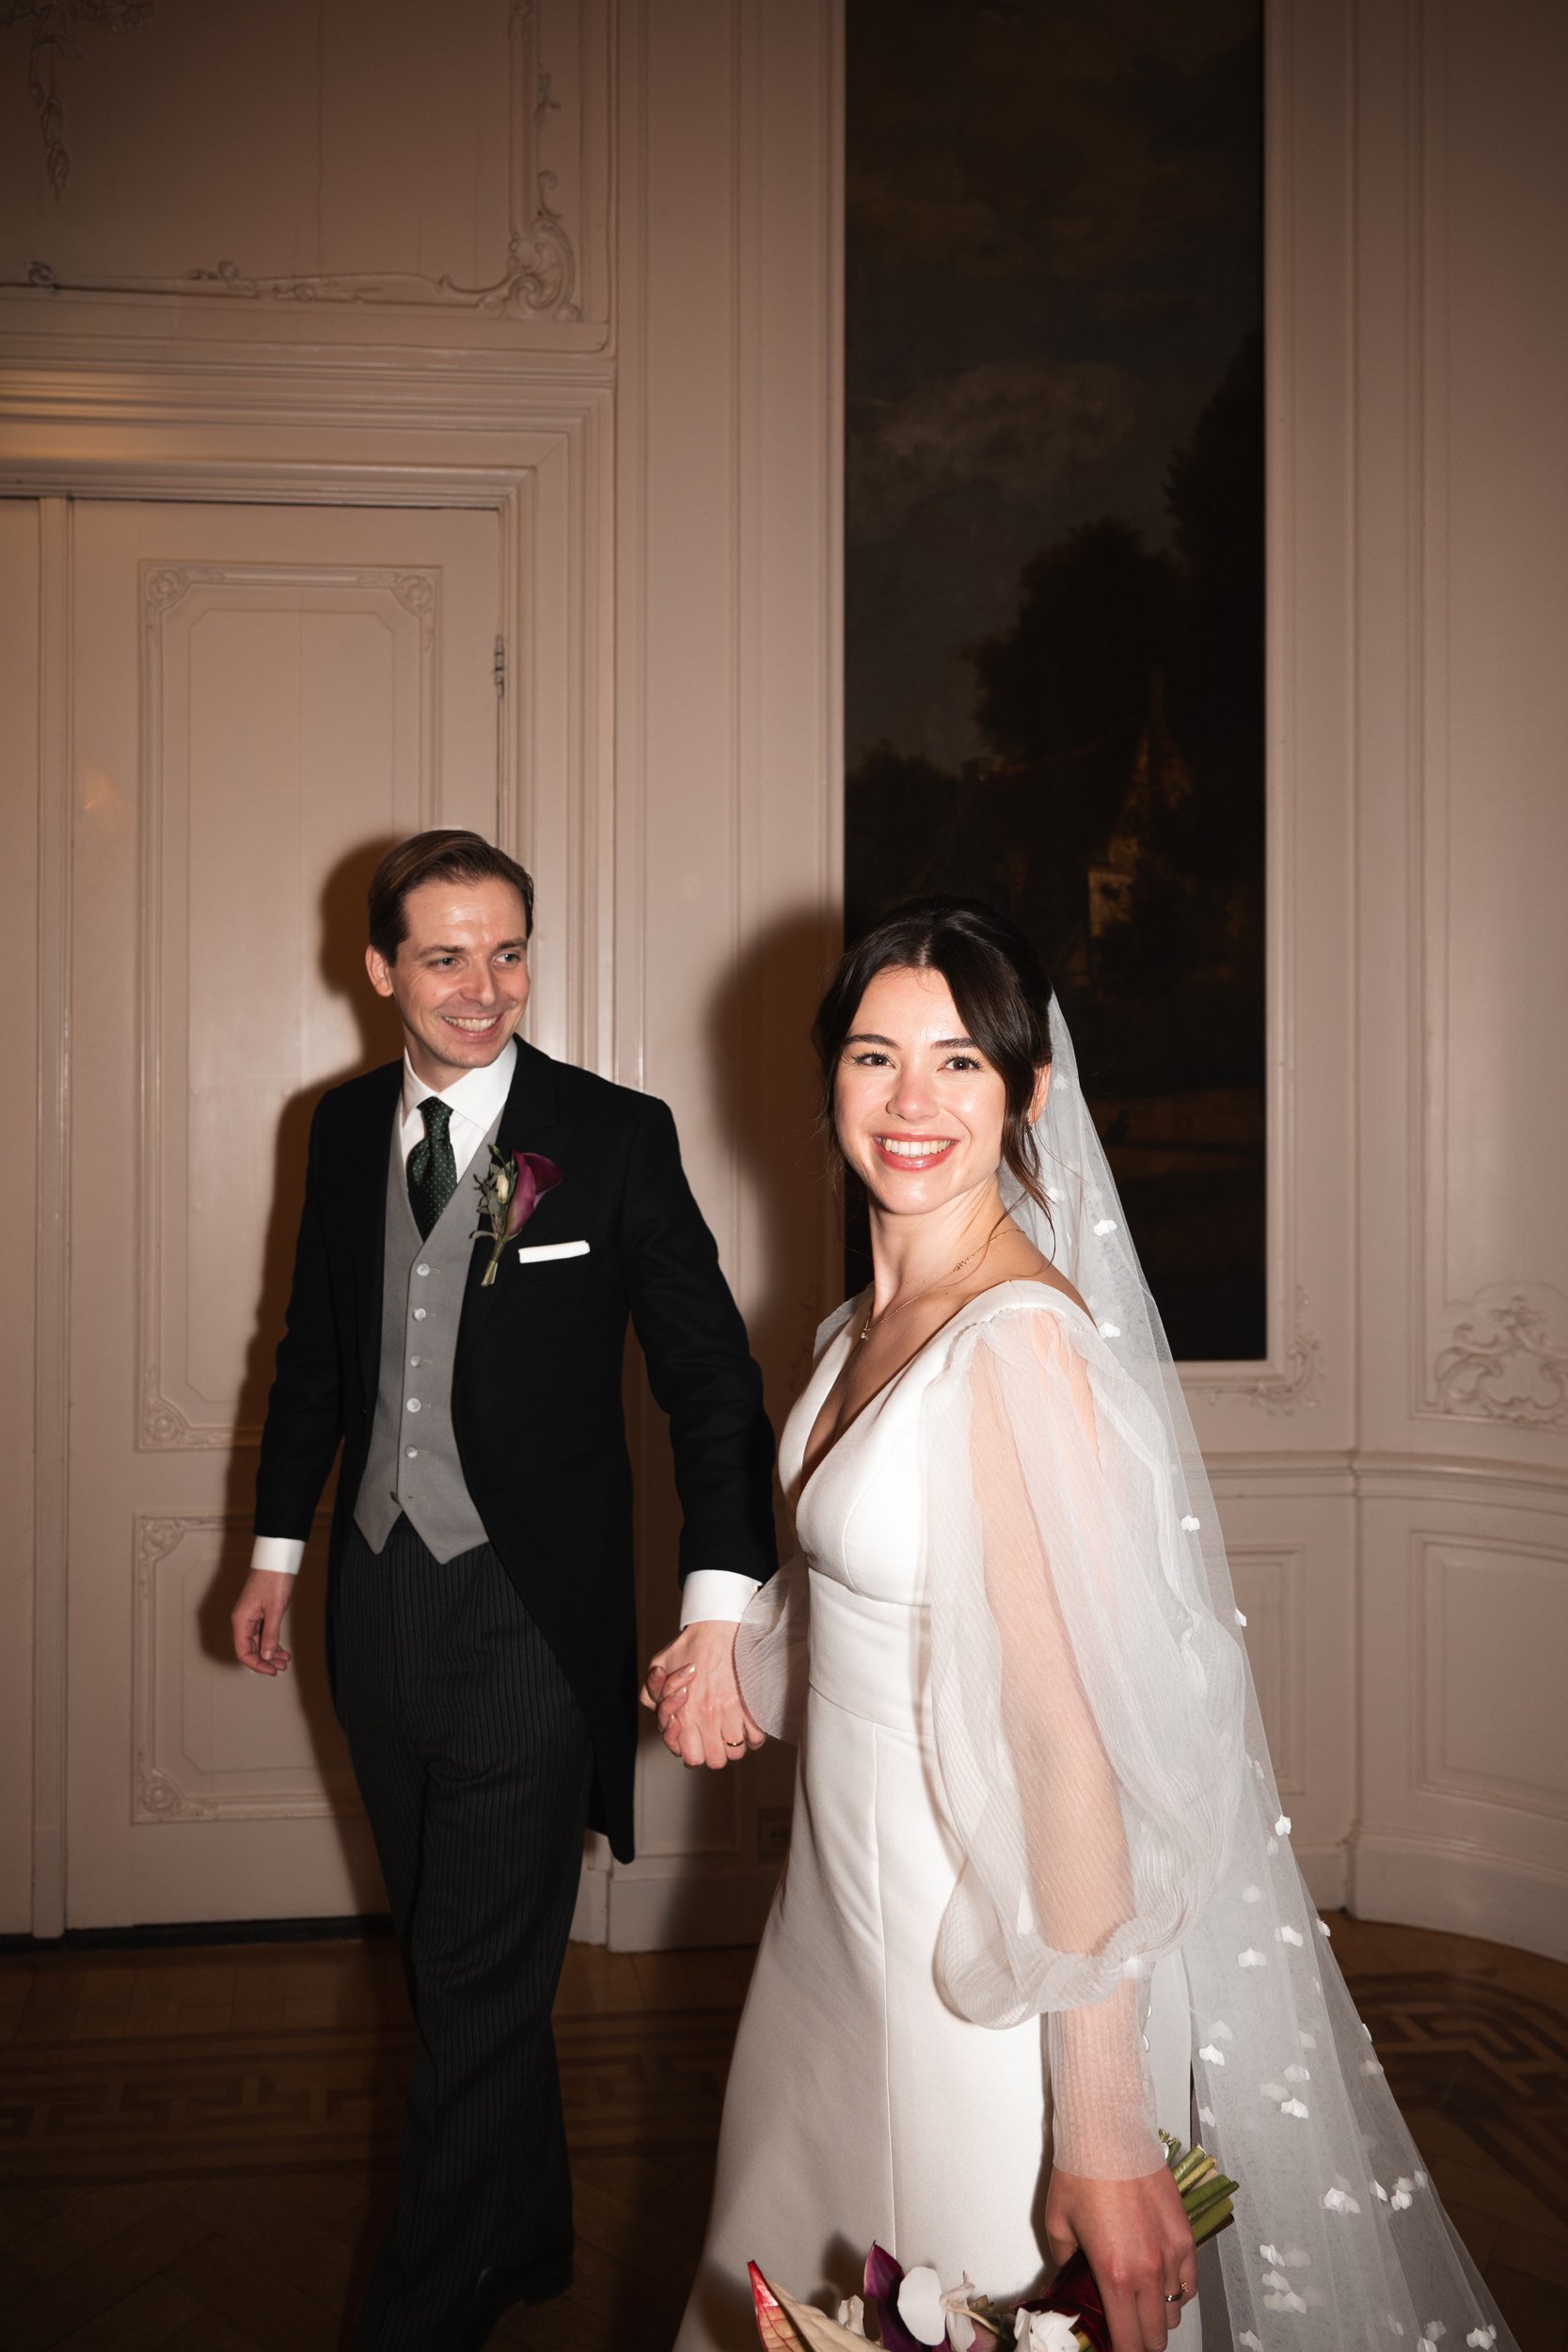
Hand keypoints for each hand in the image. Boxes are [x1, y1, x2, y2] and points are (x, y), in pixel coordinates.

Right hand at [230, 1570, 295, 1676]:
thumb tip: (266, 1656)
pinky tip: (282, 1649)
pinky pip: (263, 1633)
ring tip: (285, 1660)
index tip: (272, 1671)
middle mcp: (243, 1620)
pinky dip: (272, 1642)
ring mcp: (251, 1617)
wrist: (277, 1560)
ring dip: (270, 1653)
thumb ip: (270, 1634)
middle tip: (282, 1667)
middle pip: (250, 1649)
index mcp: (241, 1621)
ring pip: (258, 1642)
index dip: (256, 1664)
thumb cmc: (274, 1580)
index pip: (243, 1652)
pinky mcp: (259, 1612)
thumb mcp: (275, 1610)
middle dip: (266, 1660)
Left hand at [641, 1620, 763, 1769]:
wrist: (716, 1628)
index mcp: (685, 1714)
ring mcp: (732, 1713)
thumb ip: (650, 1694)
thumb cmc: (688, 1647)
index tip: (696, 1740)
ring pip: (737, 1753)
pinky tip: (746, 1724)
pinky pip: (758, 1737)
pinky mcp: (751, 1705)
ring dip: (734, 1745)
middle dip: (714, 1753)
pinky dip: (753, 1736)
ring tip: (730, 1731)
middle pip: (716, 1761)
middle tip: (713, 1738)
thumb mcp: (658, 1667)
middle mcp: (708, 1717)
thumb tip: (660, 1716)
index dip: (692, 1752)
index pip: (691, 1758)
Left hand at [1044, 2163, 1195, 2351]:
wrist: (1108, 2132)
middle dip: (1141, 2339)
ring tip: (1140, 2300)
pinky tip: (1160, 2280)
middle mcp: (1150, 2271)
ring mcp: (1173, 2253)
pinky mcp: (1186, 2234)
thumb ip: (1067, 2264)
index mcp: (1116, 2276)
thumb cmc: (1080, 2173)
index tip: (1114, 2347)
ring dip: (1159, 2313)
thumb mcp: (1057, 2225)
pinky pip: (1189, 2281)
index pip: (1131, 2343)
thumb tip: (1072, 2279)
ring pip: (1176, 2310)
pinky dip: (1177, 2289)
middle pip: (1158, 2335)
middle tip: (1125, 2328)